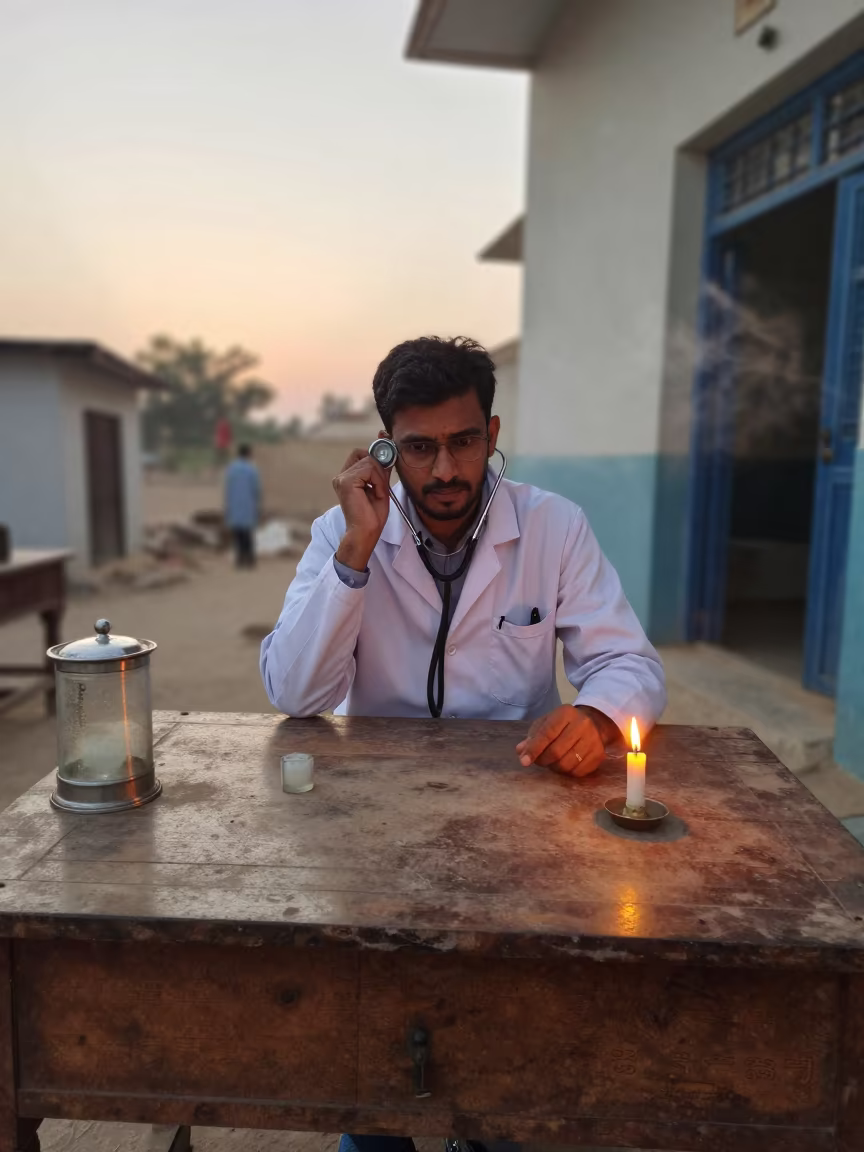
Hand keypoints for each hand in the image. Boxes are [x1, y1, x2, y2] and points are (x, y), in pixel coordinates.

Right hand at [332, 448, 391, 569]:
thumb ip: (381, 469)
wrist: (365, 533)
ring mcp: (342, 478)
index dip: (375, 450)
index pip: (360, 453)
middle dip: (379, 466)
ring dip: (380, 477)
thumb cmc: (372, 516)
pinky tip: (375, 494)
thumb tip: (387, 449)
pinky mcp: (346, 482)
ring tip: (377, 493)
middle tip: (382, 485)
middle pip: (365, 454)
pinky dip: (378, 481)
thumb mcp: (380, 487)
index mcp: (347, 477)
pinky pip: (370, 470)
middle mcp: (341, 476)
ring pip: (370, 462)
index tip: (386, 447)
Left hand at [516, 705, 604, 776]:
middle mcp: (583, 724)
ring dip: (554, 767)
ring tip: (552, 762)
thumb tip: (521, 751)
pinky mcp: (599, 755)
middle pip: (556, 751)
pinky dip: (567, 772)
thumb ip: (533, 736)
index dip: (534, 749)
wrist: (593, 724)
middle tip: (538, 761)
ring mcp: (593, 740)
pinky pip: (577, 772)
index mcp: (566, 713)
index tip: (524, 761)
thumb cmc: (563, 724)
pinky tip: (565, 764)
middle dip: (543, 760)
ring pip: (566, 764)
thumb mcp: (546, 723)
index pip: (547, 733)